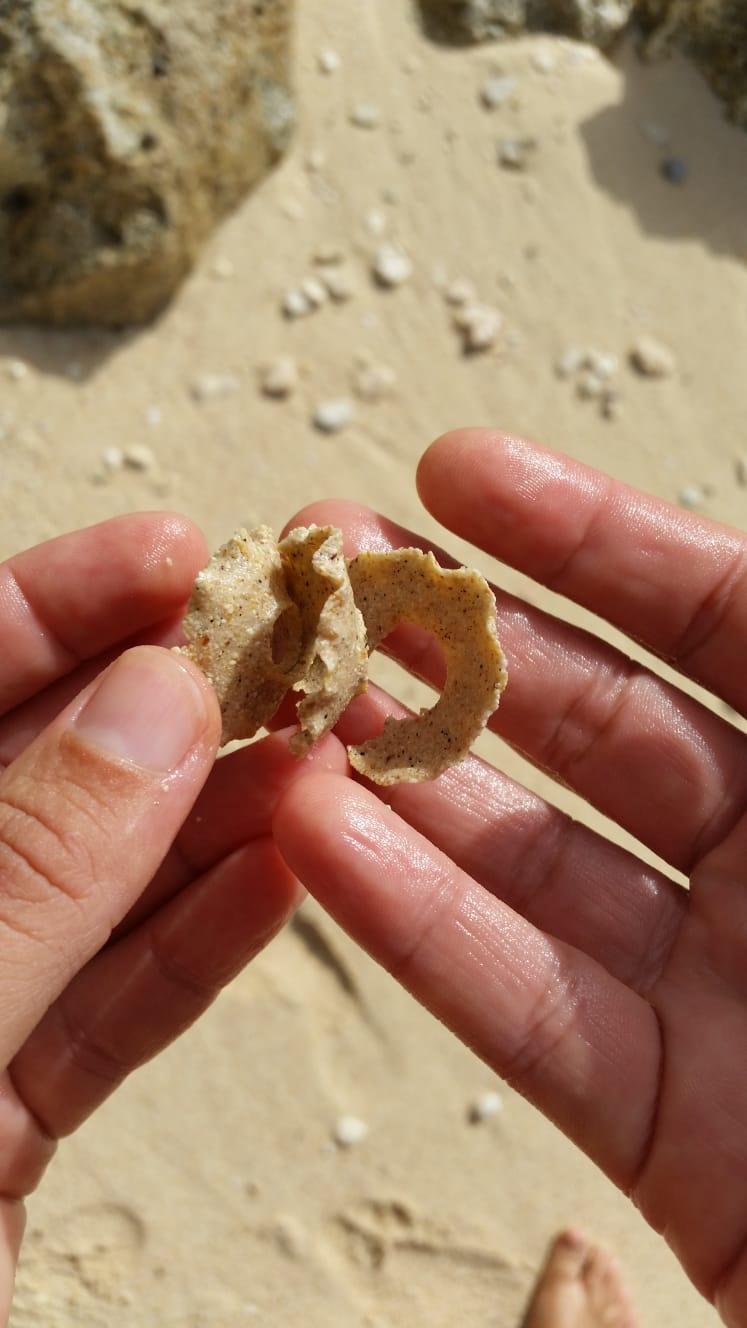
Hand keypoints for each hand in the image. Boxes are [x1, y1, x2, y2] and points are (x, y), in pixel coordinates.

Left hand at [0, 513, 343, 1322]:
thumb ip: (30, 872)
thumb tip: (160, 703)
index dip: (54, 603)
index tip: (179, 556)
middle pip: (36, 776)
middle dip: (168, 705)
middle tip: (291, 654)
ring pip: (91, 888)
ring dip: (213, 820)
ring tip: (323, 757)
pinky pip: (107, 1005)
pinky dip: (196, 944)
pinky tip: (284, 878)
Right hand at [274, 429, 746, 1323]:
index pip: (722, 618)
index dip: (589, 541)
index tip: (454, 473)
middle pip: (600, 728)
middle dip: (458, 644)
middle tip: (328, 579)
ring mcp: (725, 990)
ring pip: (536, 864)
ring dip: (404, 784)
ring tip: (291, 708)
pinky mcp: (673, 1129)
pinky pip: (530, 1011)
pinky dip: (419, 930)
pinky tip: (316, 844)